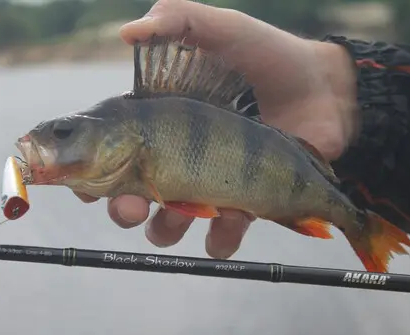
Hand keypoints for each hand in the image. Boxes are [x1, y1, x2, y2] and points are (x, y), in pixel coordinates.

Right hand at [74, 0, 357, 258]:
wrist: (325, 90)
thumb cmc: (268, 56)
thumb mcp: (222, 30)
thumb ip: (177, 21)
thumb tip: (126, 34)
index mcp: (161, 126)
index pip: (110, 155)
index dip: (89, 174)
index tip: (83, 186)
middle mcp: (176, 161)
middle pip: (130, 201)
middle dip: (122, 211)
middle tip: (130, 206)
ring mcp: (207, 187)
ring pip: (168, 227)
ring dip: (166, 229)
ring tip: (186, 209)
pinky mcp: (242, 206)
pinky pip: (220, 238)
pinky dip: (222, 235)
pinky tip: (236, 213)